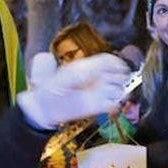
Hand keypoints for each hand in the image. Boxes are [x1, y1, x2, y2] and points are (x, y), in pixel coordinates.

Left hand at [17, 52, 131, 128]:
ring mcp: (98, 92)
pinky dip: (116, 104)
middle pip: (117, 73)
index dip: (116, 62)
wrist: (45, 107)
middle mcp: (96, 78)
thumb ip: (74, 76)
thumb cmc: (50, 89)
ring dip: (122, 90)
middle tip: (121, 80)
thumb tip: (89, 74)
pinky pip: (113, 104)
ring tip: (119, 94)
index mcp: (88, 67)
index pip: (108, 60)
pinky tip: (113, 105)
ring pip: (119, 88)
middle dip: (122, 76)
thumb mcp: (60, 79)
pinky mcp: (98, 106)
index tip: (119, 67)